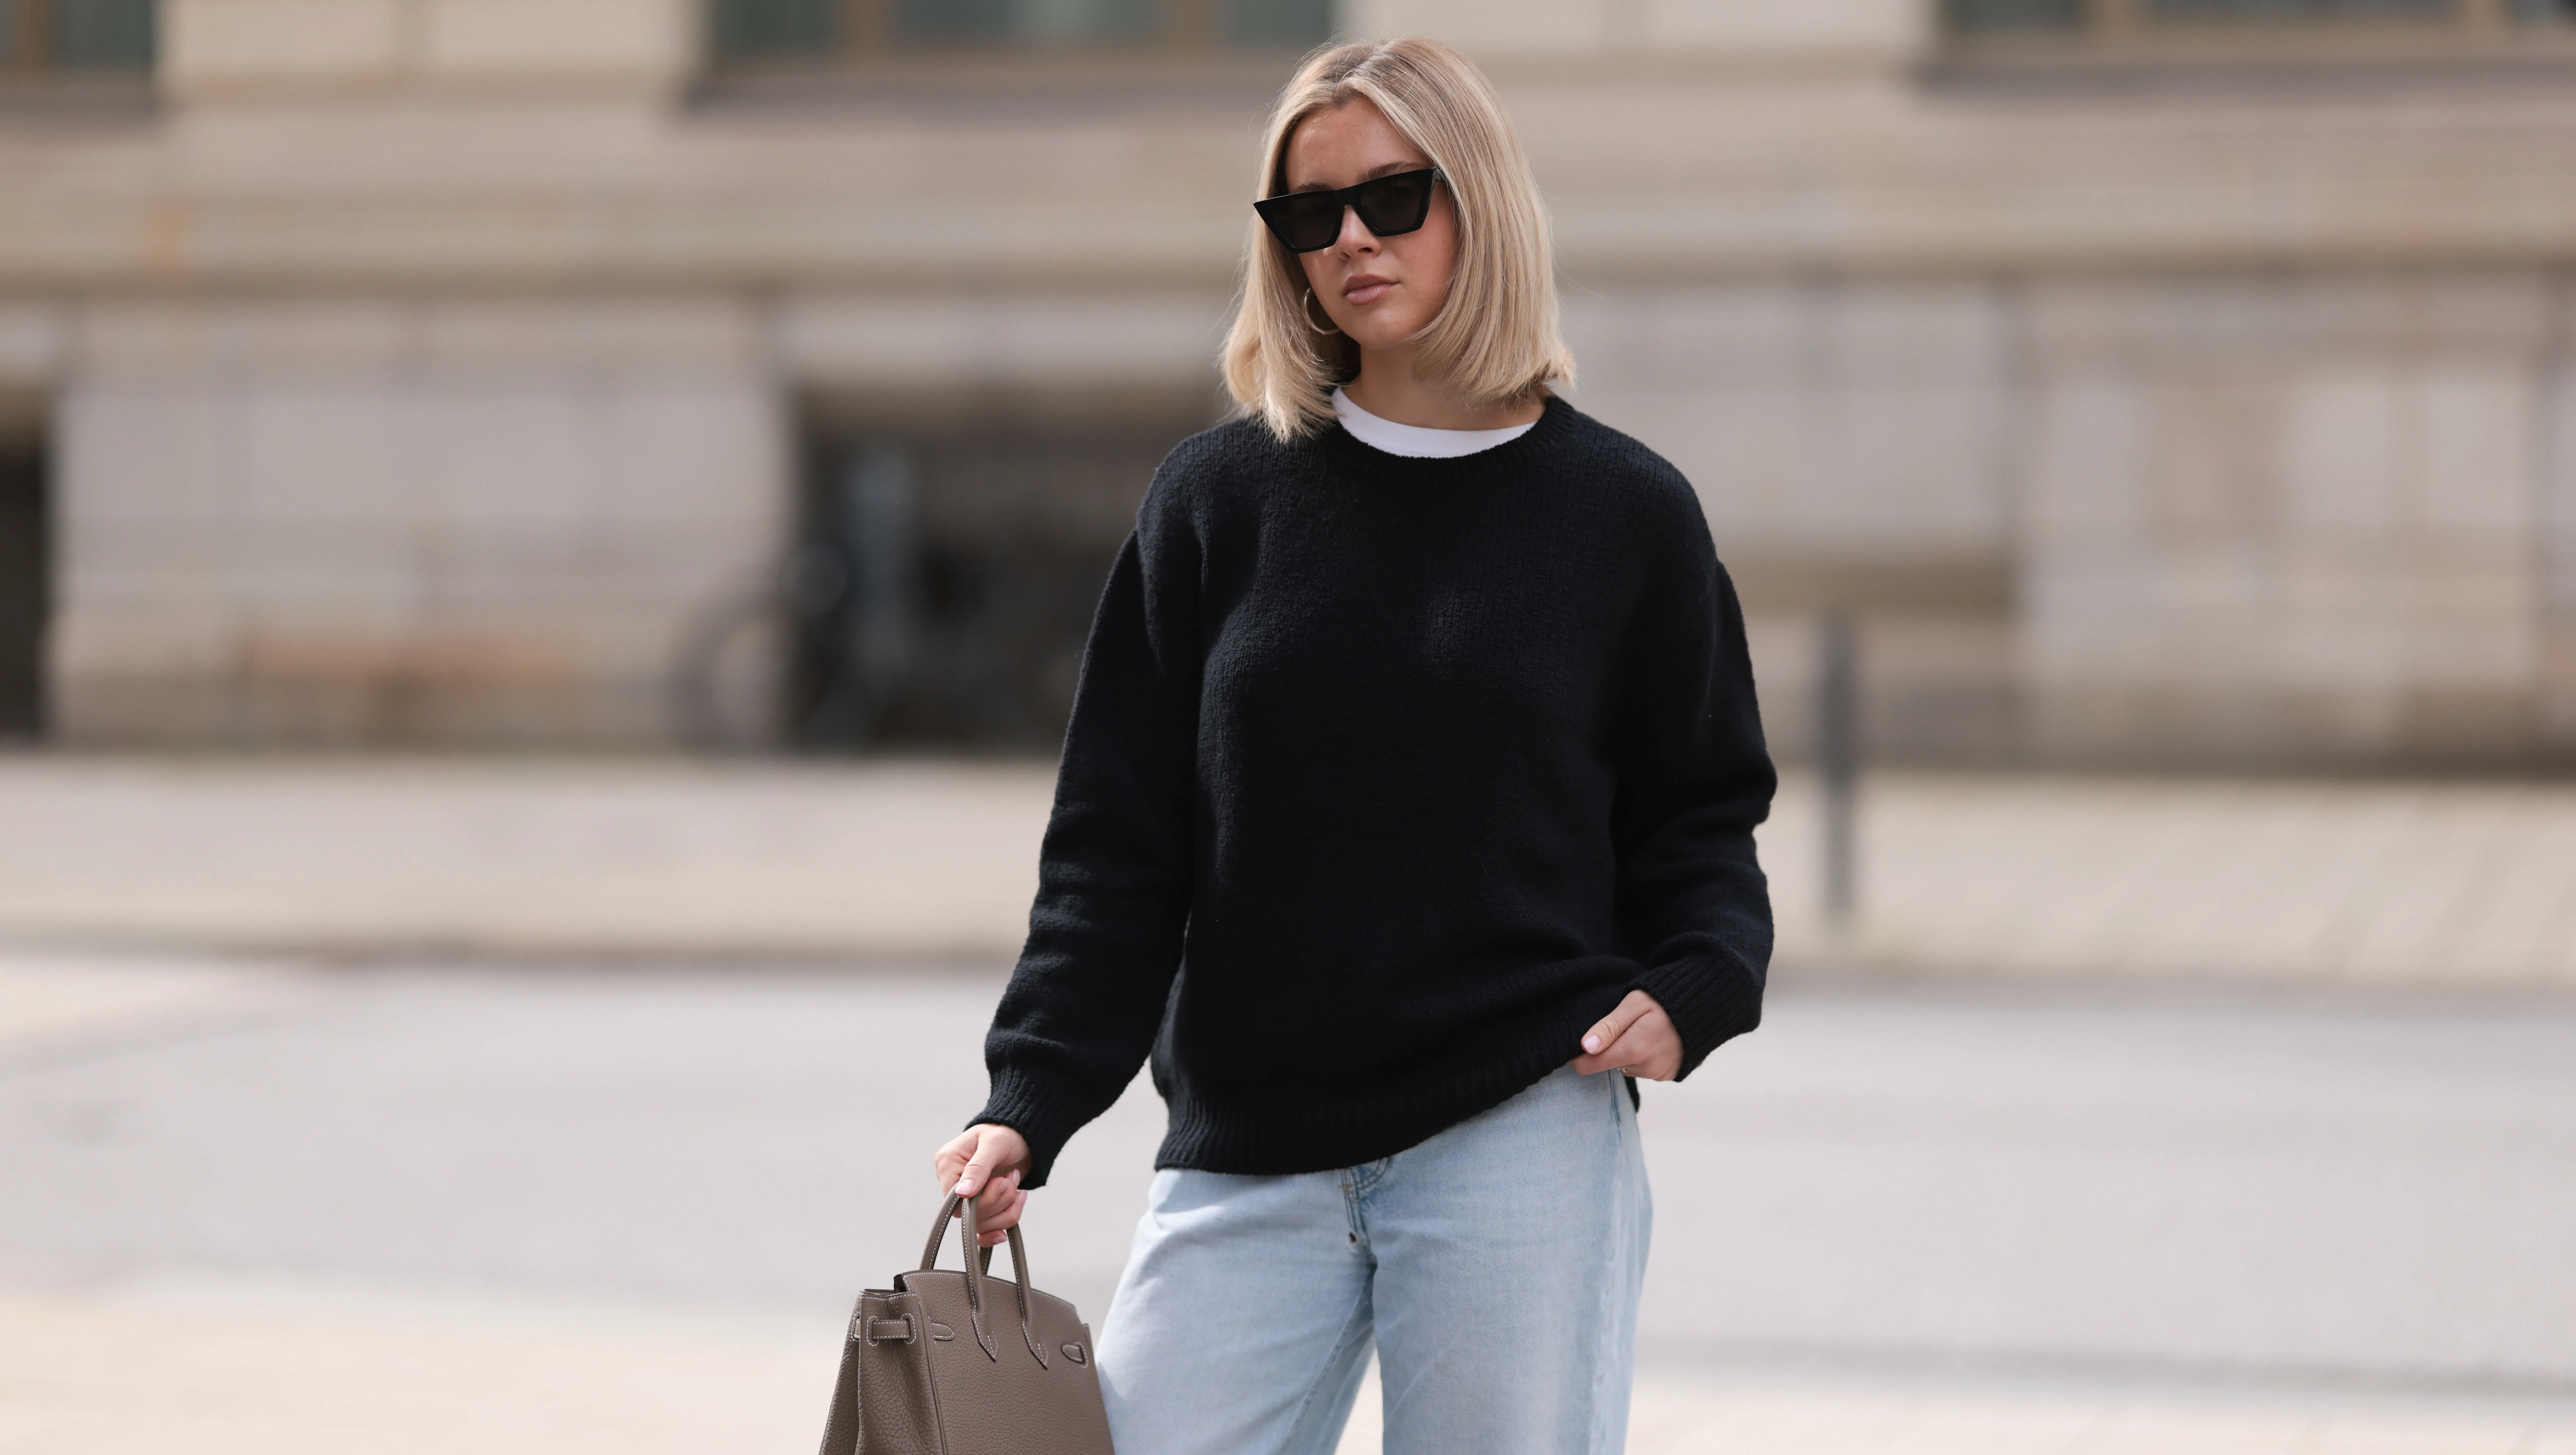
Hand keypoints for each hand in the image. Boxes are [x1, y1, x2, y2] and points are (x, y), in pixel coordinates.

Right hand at [934, 1124, 1032, 1247]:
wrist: (1022, 1137)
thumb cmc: (1005, 1133)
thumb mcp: (994, 1144)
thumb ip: (978, 1168)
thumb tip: (962, 1193)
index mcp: (948, 1163)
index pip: (953, 1198)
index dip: (979, 1199)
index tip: (1001, 1181)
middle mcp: (953, 1182)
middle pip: (968, 1214)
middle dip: (998, 1201)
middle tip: (1011, 1179)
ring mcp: (967, 1197)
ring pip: (981, 1224)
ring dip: (1006, 1208)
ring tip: (1015, 1183)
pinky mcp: (981, 1207)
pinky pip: (985, 1230)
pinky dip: (1001, 1224)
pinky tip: (1011, 1217)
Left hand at [1570, 990, 1682, 1080]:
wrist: (1702, 1006)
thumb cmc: (1664, 999)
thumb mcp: (1633, 1004)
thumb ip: (1609, 1026)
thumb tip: (1586, 1047)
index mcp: (1635, 1049)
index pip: (1590, 1065)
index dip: (1578, 1056)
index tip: (1579, 1043)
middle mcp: (1646, 1067)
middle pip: (1609, 1065)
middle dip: (1609, 1048)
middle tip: (1624, 1026)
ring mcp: (1658, 1073)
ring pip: (1625, 1067)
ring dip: (1627, 1053)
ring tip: (1642, 1031)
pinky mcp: (1667, 1075)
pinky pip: (1642, 1069)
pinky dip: (1642, 1058)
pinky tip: (1653, 1041)